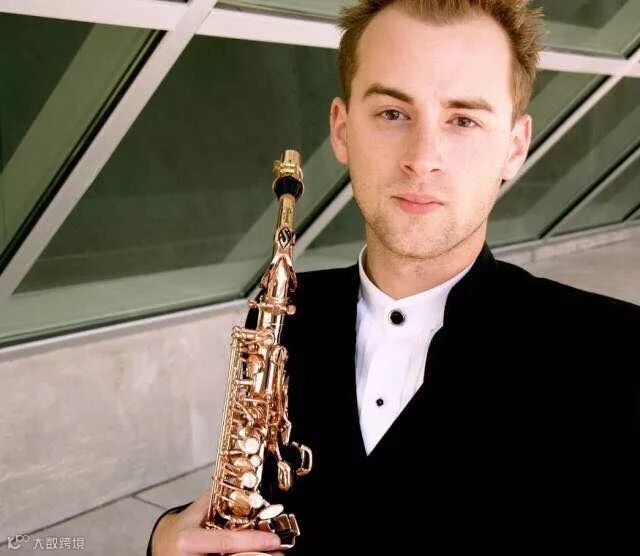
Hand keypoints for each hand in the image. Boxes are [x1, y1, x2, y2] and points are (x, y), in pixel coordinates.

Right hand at [151, 491, 281, 554]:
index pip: (227, 541)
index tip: (273, 540)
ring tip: (269, 552)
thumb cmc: (181, 530)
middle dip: (259, 555)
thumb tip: (245, 492)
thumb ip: (216, 501)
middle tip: (277, 550)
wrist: (162, 549)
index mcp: (187, 541)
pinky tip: (254, 553)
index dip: (253, 540)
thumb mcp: (194, 512)